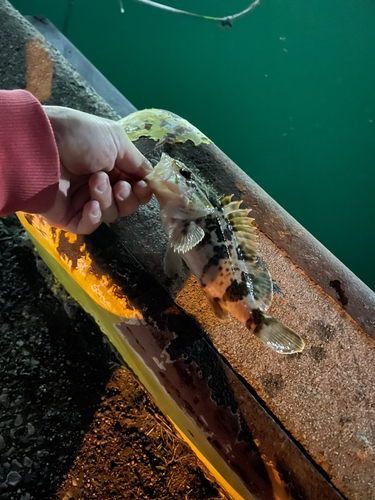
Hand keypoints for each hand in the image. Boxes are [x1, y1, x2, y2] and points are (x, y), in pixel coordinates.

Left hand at [42, 106, 152, 233]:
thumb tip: (154, 180)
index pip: (136, 187)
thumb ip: (139, 163)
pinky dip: (95, 217)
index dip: (143, 190)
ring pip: (111, 214)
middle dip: (127, 196)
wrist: (41, 146)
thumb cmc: (80, 136)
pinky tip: (91, 205)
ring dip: (107, 199)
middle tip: (118, 184)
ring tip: (95, 182)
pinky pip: (90, 226)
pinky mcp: (69, 217)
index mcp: (112, 166)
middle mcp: (100, 185)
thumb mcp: (117, 140)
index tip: (144, 186)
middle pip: (127, 205)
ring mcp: (84, 201)